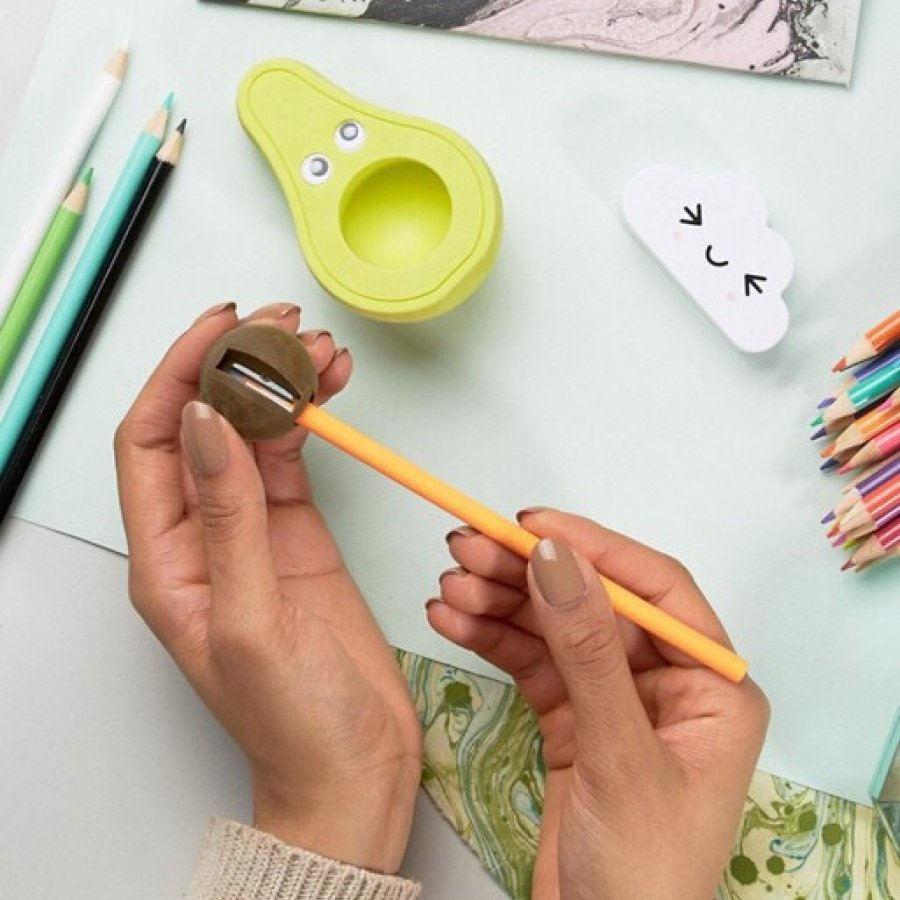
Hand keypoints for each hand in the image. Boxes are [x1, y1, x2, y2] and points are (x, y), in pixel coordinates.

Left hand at [115, 302, 422, 873]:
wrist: (353, 765)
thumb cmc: (293, 719)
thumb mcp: (251, 620)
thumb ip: (229, 519)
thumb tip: (209, 423)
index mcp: (164, 559)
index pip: (151, 439)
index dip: (180, 374)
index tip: (224, 329)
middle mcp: (199, 535)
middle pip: (203, 422)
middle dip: (236, 364)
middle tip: (282, 325)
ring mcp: (251, 529)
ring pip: (253, 431)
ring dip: (280, 385)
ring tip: (320, 350)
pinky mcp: (297, 532)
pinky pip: (294, 457)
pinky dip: (311, 418)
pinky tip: (331, 391)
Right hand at [427, 509, 768, 899]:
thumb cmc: (643, 874)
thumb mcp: (621, 757)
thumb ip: (590, 653)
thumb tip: (557, 559)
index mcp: (712, 686)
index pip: (654, 589)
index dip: (592, 547)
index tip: (530, 525)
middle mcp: (666, 683)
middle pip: (592, 601)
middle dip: (529, 573)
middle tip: (468, 547)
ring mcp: (614, 698)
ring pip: (554, 626)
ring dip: (500, 602)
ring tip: (450, 585)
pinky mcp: (571, 718)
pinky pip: (530, 661)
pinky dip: (491, 639)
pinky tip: (452, 619)